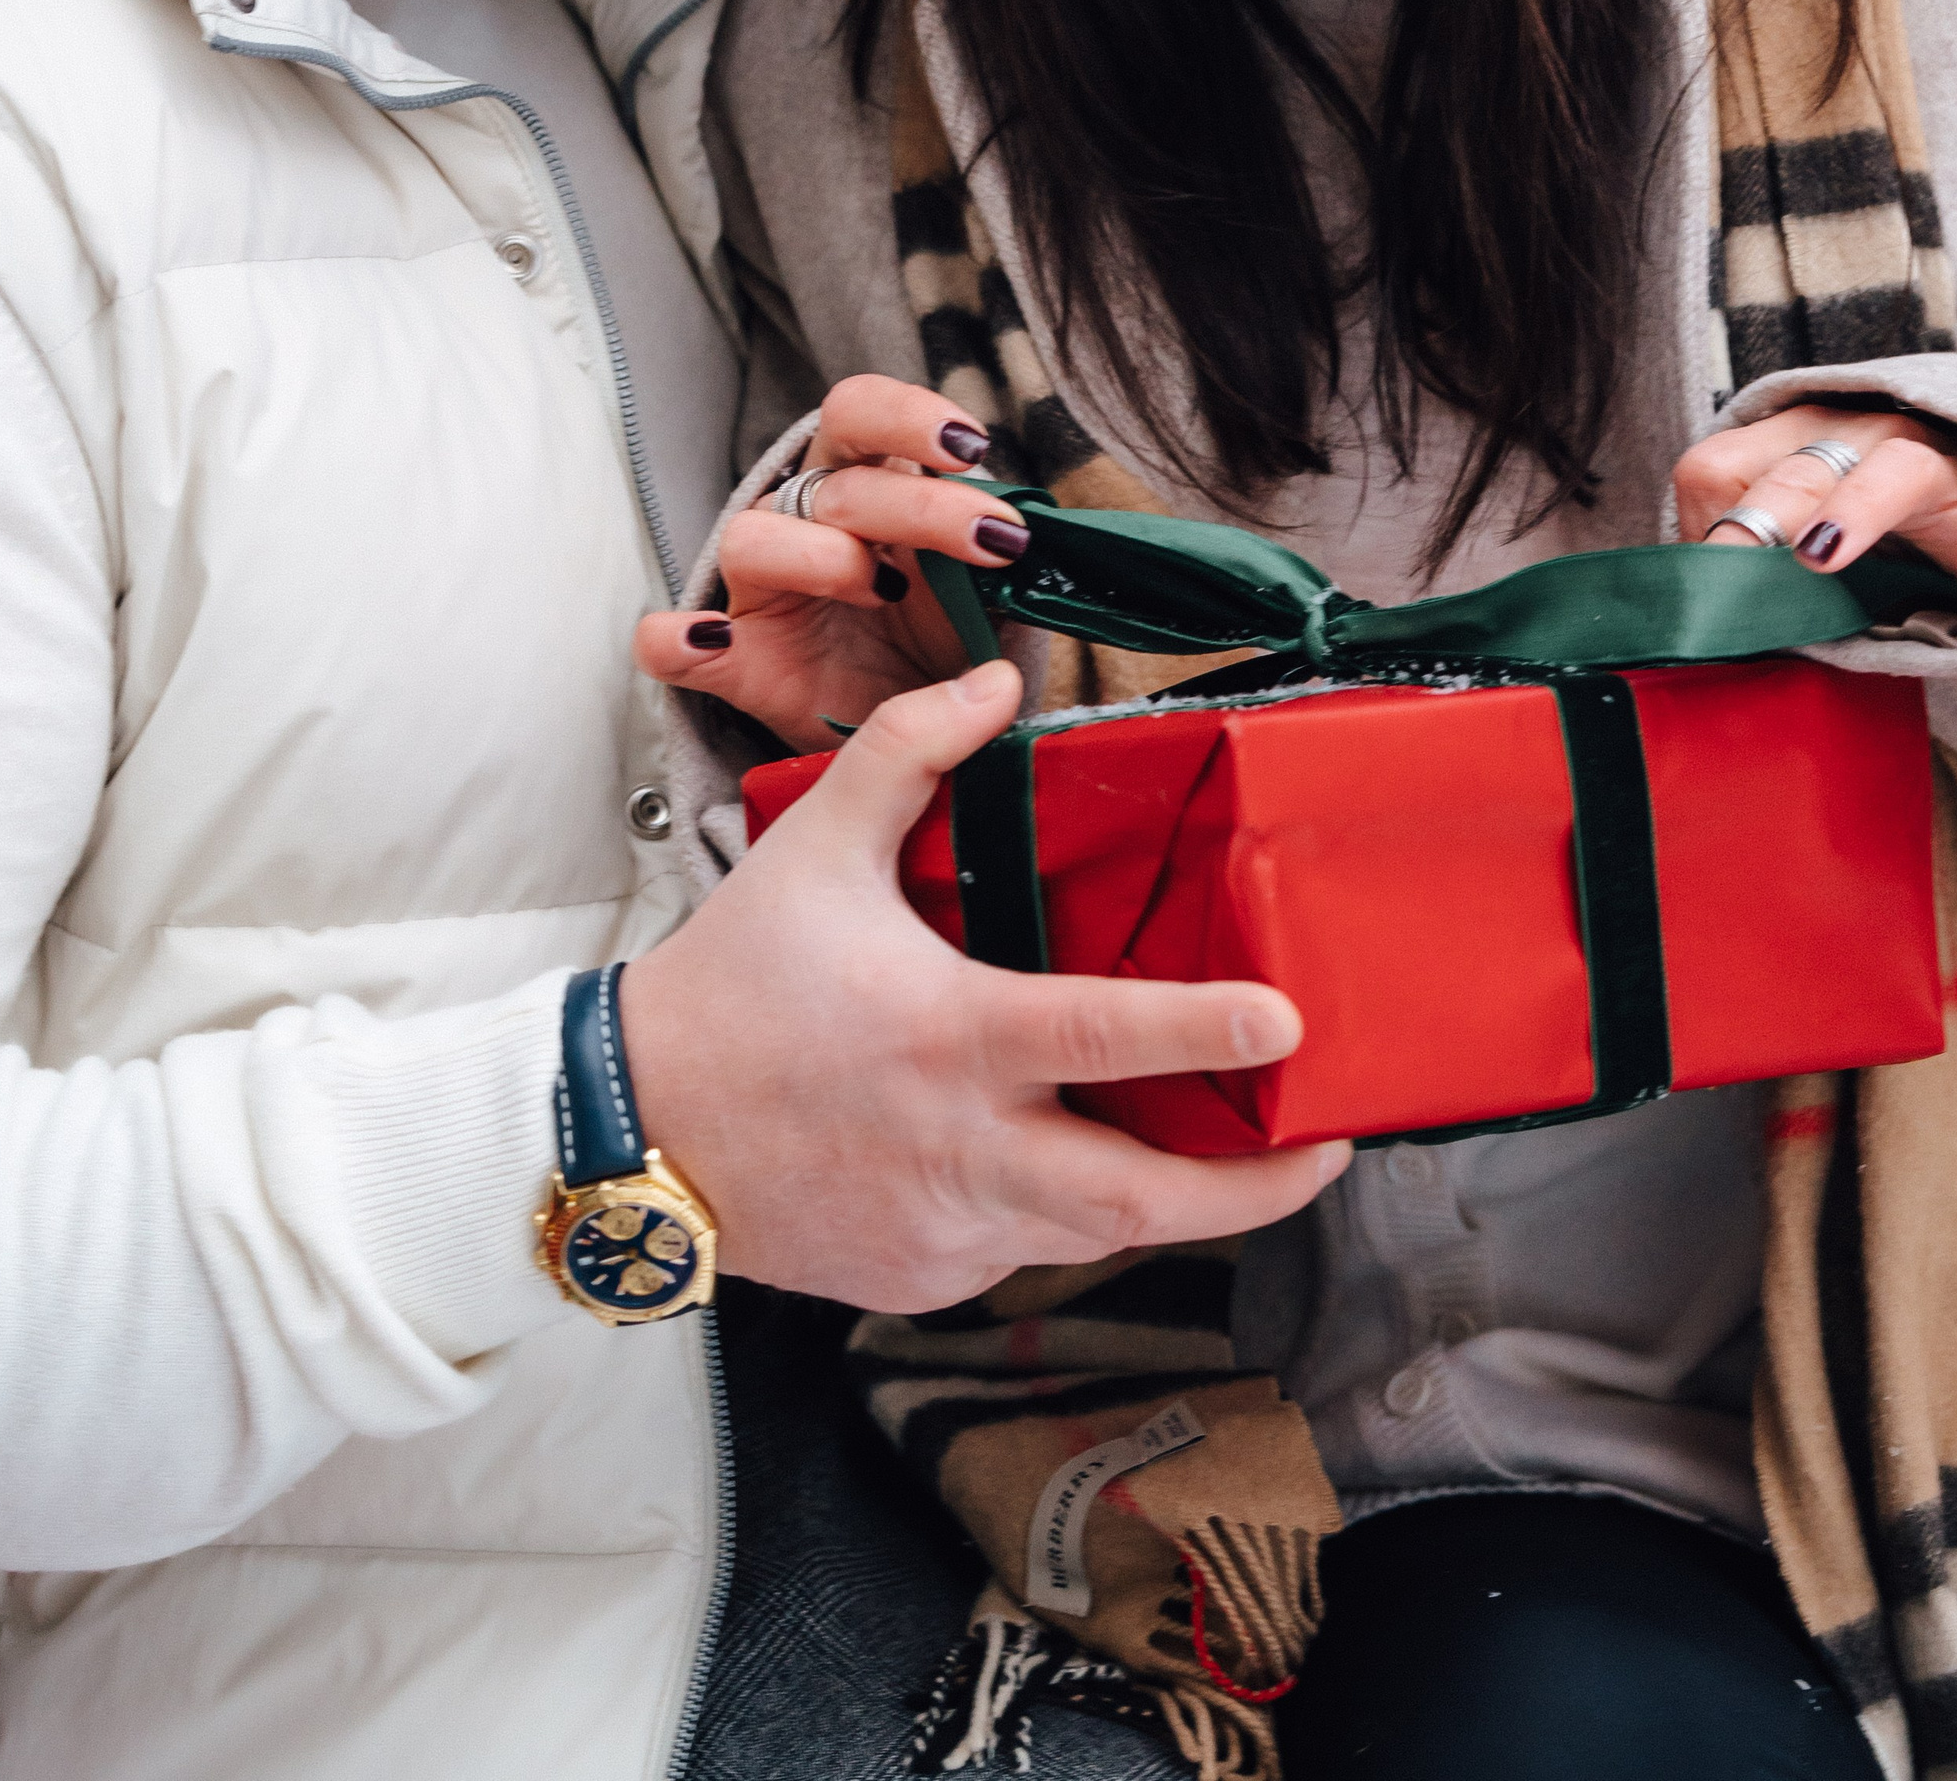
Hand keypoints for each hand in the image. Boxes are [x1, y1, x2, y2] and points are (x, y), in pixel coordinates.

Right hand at [617, 659, 1350, 1309]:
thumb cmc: (728, 987)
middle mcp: (958, 1148)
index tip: (1288, 1028)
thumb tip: (996, 679)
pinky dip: (1052, 1211)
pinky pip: (1018, 1249)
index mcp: (946, 1035)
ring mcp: (943, 1227)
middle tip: (1326, 1151)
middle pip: (1137, 1200)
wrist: (630, 1128)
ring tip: (1223, 1150)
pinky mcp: (921, 1278)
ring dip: (1159, 1195)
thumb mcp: (815, 846)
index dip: (1203, 1033)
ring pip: (1089, 1231)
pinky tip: (1046, 1158)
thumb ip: (910, 749)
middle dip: (1253, 1192)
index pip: (1100, 1037)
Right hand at [633, 374, 1035, 749]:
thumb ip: (1003, 564)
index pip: (863, 412)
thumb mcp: (985, 595)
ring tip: (881, 593)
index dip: (909, 418)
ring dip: (822, 558)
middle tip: (991, 539)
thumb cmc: (940, 641)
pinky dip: (675, 638)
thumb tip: (1055, 551)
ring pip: (752, 537)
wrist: (904, 733)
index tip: (971, 447)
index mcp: (867, 485)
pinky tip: (710, 643)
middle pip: (832, 480)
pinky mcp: (731, 663)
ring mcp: (760, 592)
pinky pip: (665, 645)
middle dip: (918, 504)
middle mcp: (806, 522)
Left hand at [1673, 405, 1956, 624]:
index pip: (1723, 466)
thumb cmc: (1874, 555)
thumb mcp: (1792, 558)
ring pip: (1892, 470)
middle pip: (1798, 467)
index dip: (1704, 523)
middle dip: (1764, 514)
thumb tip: (1681, 615)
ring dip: (1854, 507)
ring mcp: (1939, 466)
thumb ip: (1737, 571)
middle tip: (1737, 567)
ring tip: (1823, 554)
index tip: (1701, 583)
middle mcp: (1860, 438)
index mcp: (1794, 446)